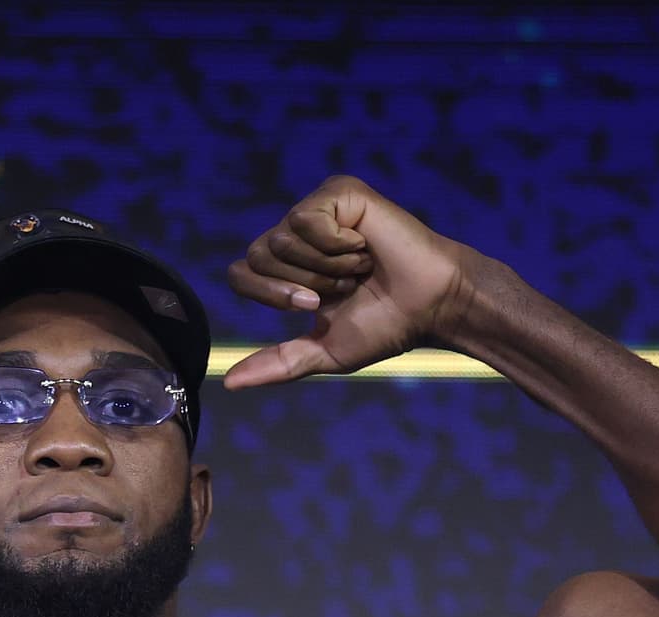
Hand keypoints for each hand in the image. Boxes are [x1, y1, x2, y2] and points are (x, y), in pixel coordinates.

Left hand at [224, 175, 471, 389]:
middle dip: (303, 283)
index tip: (315, 305)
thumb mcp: (324, 351)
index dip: (272, 295)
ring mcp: (317, 209)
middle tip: (346, 284)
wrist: (430, 304)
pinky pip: (306, 219)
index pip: (240, 274)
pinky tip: (365, 244)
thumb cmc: (385, 326)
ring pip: (282, 239)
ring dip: (326, 266)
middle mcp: (297, 233)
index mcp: (287, 267)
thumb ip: (277, 364)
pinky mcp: (339, 191)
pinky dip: (337, 244)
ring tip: (360, 265)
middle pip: (258, 256)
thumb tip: (228, 383)